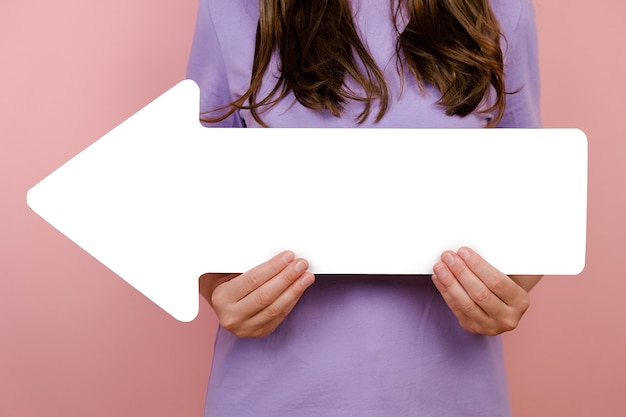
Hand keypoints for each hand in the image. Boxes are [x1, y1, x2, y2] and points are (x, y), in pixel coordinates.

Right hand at [198, 250, 314, 337]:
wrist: (221, 305)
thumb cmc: (226, 283)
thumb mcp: (228, 272)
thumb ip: (247, 265)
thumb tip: (277, 256)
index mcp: (222, 298)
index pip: (252, 280)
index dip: (273, 267)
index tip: (288, 256)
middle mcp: (232, 316)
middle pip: (266, 295)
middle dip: (287, 277)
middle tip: (301, 264)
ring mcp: (246, 328)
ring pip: (276, 308)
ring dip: (295, 290)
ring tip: (306, 276)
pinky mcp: (260, 333)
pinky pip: (280, 316)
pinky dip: (292, 300)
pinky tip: (300, 288)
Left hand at [431, 247, 539, 335]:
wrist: (505, 304)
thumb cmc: (506, 282)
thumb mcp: (510, 273)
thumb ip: (499, 262)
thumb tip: (473, 246)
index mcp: (520, 301)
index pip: (497, 282)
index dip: (478, 266)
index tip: (464, 251)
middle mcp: (507, 317)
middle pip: (479, 293)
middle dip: (461, 272)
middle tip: (448, 256)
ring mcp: (490, 326)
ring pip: (465, 303)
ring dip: (449, 282)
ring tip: (439, 266)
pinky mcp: (473, 327)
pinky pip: (456, 309)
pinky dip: (445, 292)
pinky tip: (439, 278)